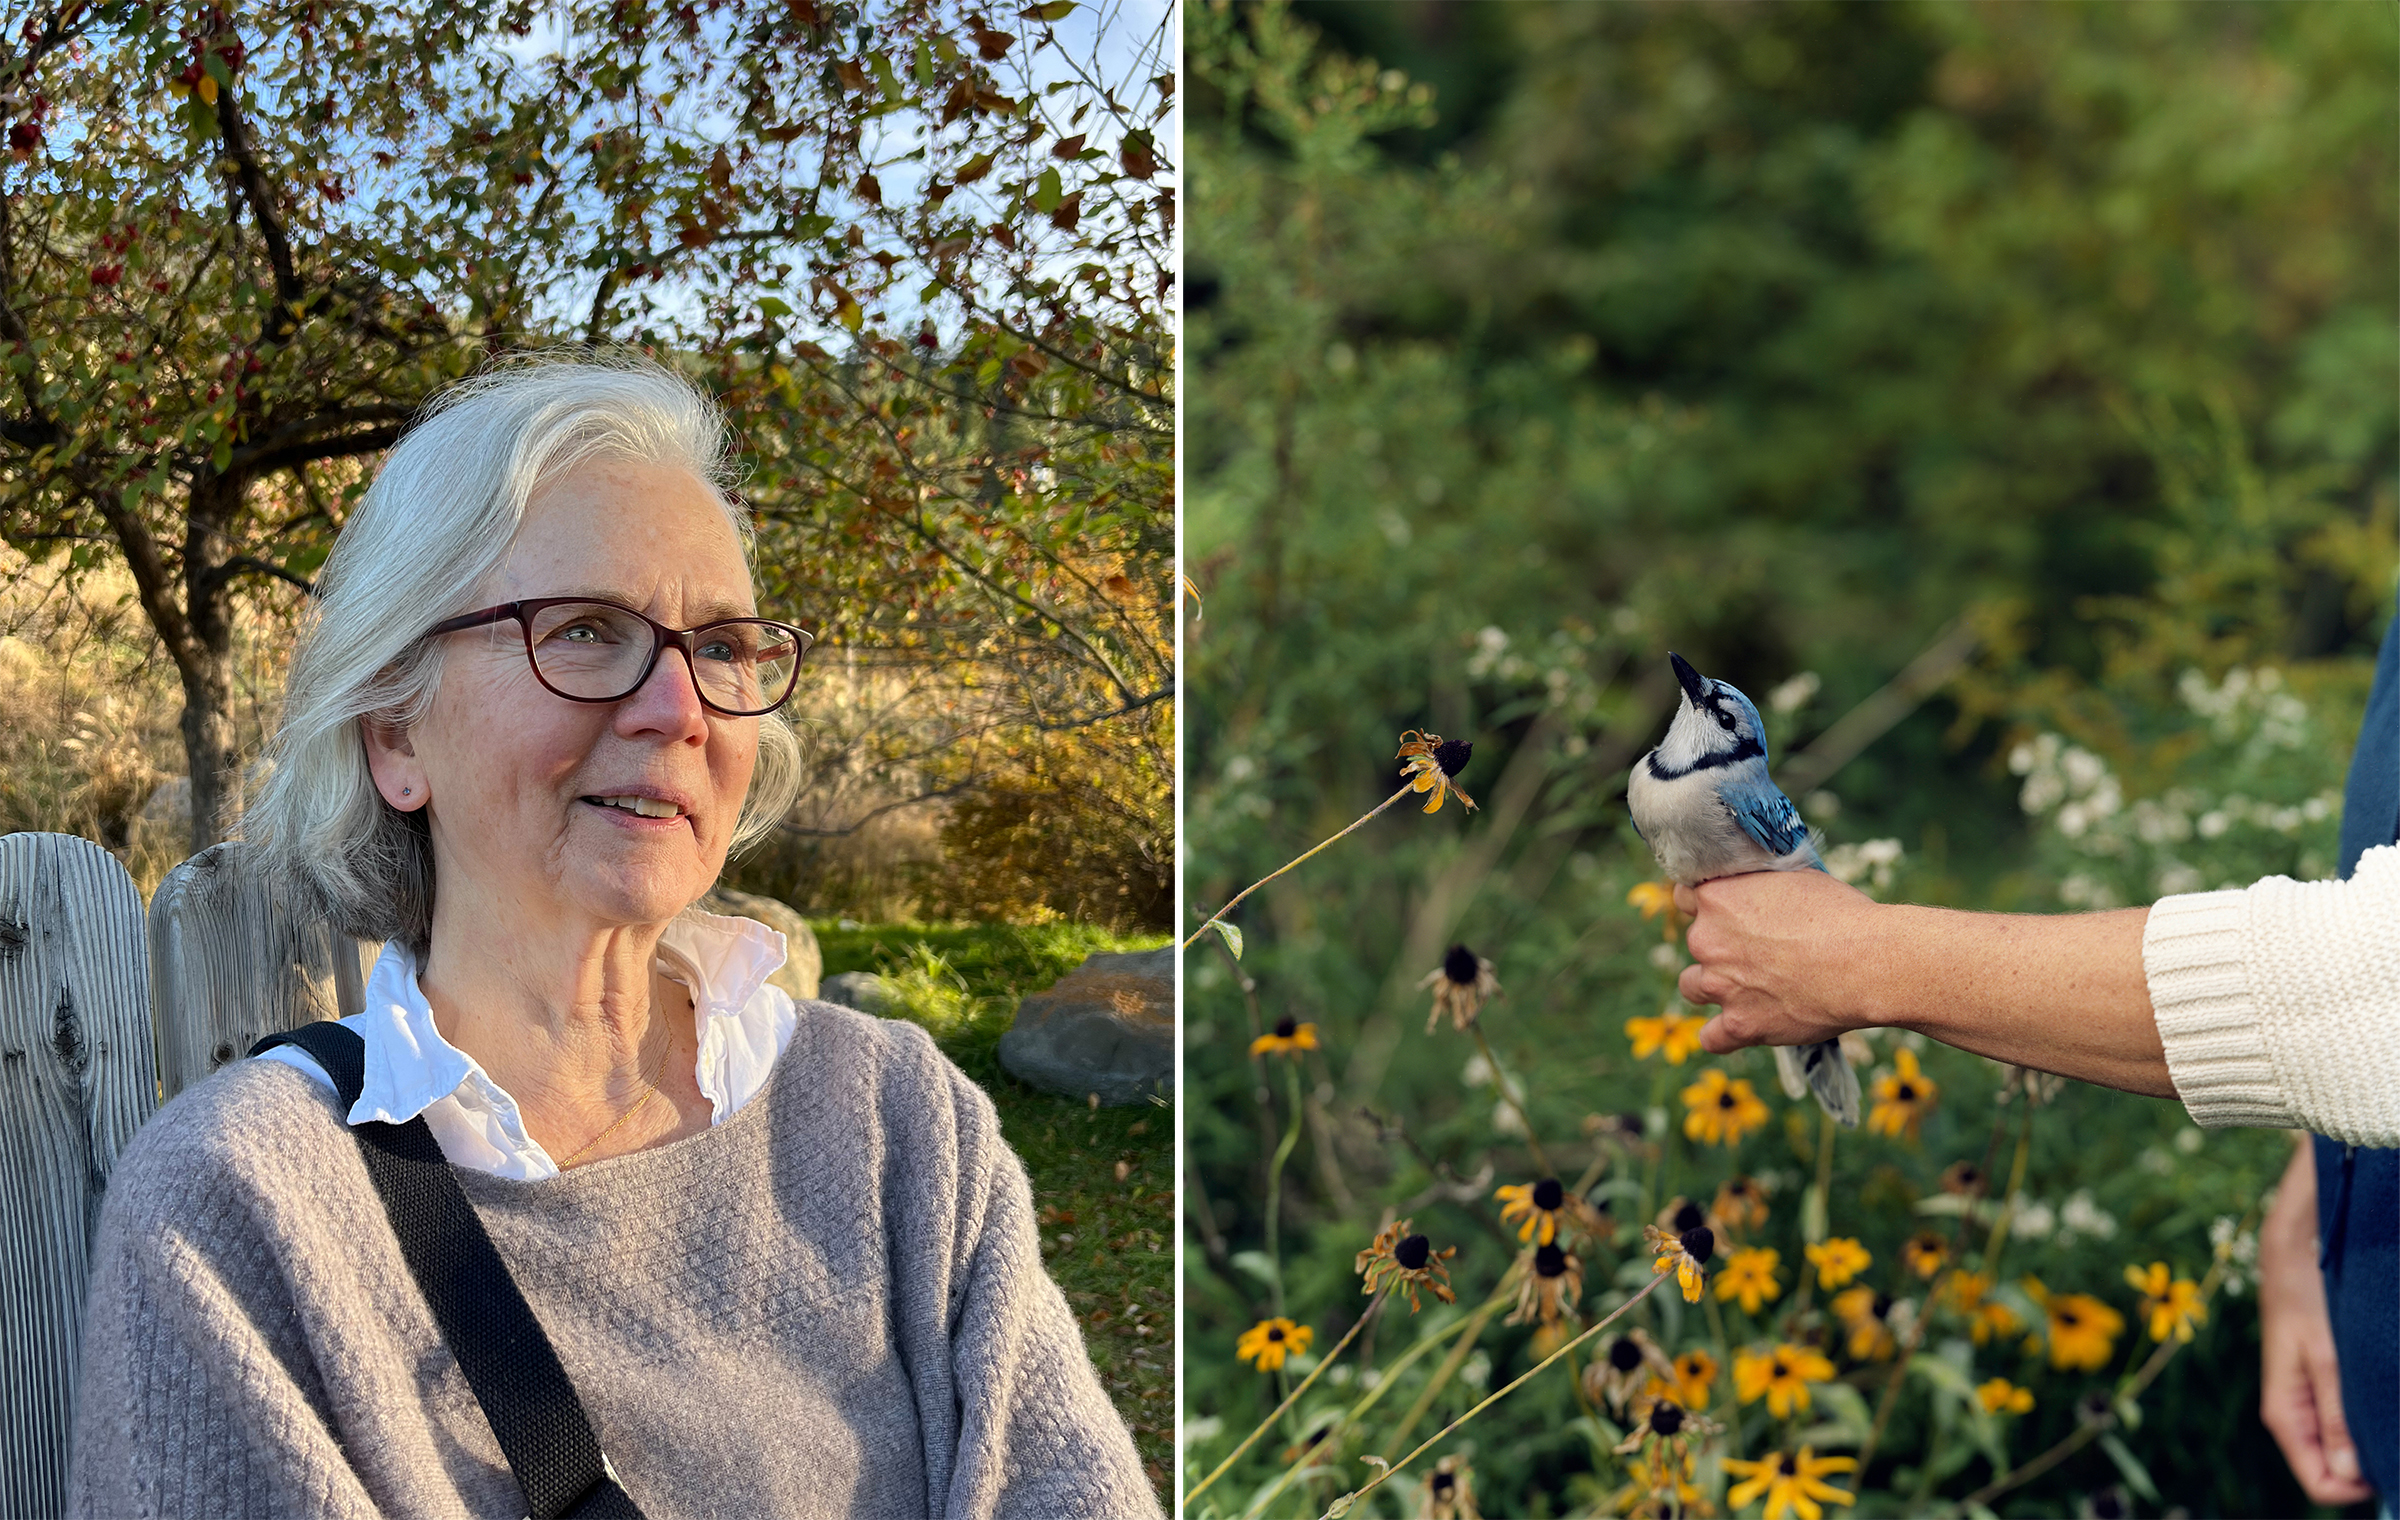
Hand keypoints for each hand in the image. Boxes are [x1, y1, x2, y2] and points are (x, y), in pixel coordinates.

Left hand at [1673, 871, 1882, 1053]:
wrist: (1868, 963)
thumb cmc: (1841, 915)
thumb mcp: (1796, 878)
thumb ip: (1761, 885)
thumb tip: (1756, 885)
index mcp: (1717, 898)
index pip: (1687, 898)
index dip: (1710, 906)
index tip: (1730, 914)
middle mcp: (1707, 940)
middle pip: (1696, 942)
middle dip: (1721, 946)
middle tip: (1760, 952)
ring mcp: (1720, 985)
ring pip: (1692, 987)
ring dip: (1714, 986)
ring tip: (1748, 987)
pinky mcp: (1739, 1024)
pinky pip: (1711, 1037)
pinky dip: (1723, 1034)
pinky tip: (1740, 1025)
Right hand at [2259, 1142, 2370, 1503]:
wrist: (2293, 1250)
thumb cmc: (2304, 1298)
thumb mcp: (2326, 1357)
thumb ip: (2336, 1416)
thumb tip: (2349, 1473)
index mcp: (2286, 1415)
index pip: (2321, 1483)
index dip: (2359, 1486)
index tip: (2393, 1462)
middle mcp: (2295, 1416)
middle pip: (2334, 1470)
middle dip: (2370, 1463)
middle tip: (2396, 1428)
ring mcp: (2308, 1401)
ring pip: (2343, 1447)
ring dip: (2372, 1438)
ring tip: (2391, 1405)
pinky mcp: (2321, 1385)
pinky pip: (2346, 1422)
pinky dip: (2370, 1418)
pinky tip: (2385, 1395)